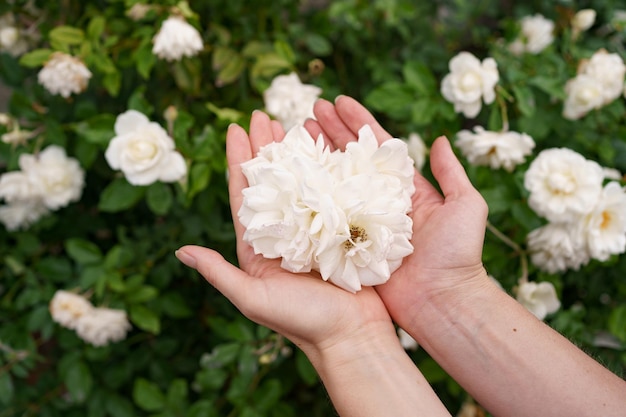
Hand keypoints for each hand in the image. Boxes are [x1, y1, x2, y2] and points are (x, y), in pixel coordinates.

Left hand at [176, 110, 393, 356]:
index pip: (243, 194)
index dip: (238, 161)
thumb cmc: (303, 321)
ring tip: (292, 124)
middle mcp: (284, 233)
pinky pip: (331, 191)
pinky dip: (328, 168)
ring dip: (296, 152)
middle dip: (266, 148)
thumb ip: (219, 272)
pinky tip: (327, 147)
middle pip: (271, 181)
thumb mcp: (253, 298)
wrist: (352, 336)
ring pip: (301, 181)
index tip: (235, 129)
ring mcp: (314, 229)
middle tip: (263, 115)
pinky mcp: (341, 229)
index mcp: (259, 246)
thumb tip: (181, 252)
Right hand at [305, 96, 490, 332]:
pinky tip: (293, 179)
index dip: (357, 122)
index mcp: (403, 189)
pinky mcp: (347, 243)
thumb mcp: (465, 205)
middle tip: (308, 111)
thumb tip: (440, 139)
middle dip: (329, 133)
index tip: (338, 100)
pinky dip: (310, 198)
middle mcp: (378, 201)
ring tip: (294, 136)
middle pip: (349, 160)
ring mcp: (360, 222)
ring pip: (333, 183)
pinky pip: (326, 217)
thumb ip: (451, 173)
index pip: (376, 147)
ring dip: (315, 158)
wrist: (442, 300)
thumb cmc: (458, 253)